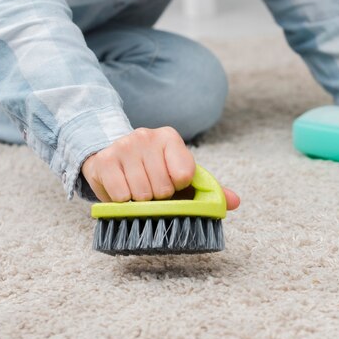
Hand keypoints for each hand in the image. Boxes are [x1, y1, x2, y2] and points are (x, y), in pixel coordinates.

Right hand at [81, 127, 239, 209]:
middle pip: (162, 188)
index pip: (185, 175)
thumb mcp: (179, 176)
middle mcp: (145, 136)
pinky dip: (121, 202)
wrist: (110, 157)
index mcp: (169, 138)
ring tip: (135, 190)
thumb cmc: (151, 170)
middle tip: (150, 189)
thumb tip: (235, 202)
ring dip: (139, 202)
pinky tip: (121, 190)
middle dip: (158, 198)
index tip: (171, 184)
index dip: (178, 188)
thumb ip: (209, 189)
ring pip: (141, 195)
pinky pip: (120, 196)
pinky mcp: (103, 162)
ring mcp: (122, 147)